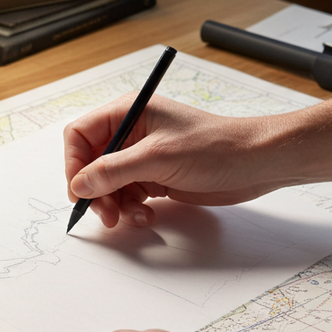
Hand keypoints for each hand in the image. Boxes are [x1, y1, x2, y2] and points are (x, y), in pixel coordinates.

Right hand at [64, 92, 331, 227]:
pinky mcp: (155, 178)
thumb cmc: (215, 146)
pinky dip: (131, 209)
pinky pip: (128, 196)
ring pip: (108, 185)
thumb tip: (79, 184)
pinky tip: (145, 216)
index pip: (80, 135)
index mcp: (128, 113)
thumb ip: (113, 171)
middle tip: (106, 214)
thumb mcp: (157, 157)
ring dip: (114, 205)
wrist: (256, 163)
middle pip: (91, 164)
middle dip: (95, 191)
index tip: (80, 190)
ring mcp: (143, 158)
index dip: (75, 163)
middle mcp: (131, 134)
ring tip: (131, 218)